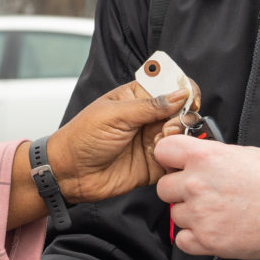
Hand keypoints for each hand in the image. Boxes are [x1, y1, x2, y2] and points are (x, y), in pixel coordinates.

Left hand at [46, 81, 194, 203]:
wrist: (70, 173)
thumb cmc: (82, 137)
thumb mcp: (114, 115)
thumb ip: (149, 105)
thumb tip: (180, 94)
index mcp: (138, 97)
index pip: (170, 86)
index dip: (184, 89)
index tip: (190, 98)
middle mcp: (148, 117)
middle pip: (181, 111)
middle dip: (182, 117)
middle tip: (168, 126)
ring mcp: (152, 140)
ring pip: (182, 135)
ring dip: (178, 137)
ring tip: (162, 142)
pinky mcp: (154, 163)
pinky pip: (176, 159)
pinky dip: (176, 158)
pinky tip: (163, 158)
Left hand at [154, 134, 259, 258]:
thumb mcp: (243, 153)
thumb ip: (213, 156)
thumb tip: (200, 161)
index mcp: (205, 157)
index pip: (164, 151)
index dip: (170, 159)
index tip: (177, 165)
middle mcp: (196, 184)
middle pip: (164, 188)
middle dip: (179, 191)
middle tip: (201, 193)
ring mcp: (200, 214)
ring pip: (175, 215)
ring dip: (190, 215)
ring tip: (216, 213)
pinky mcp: (207, 240)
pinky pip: (182, 240)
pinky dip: (193, 238)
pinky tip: (212, 230)